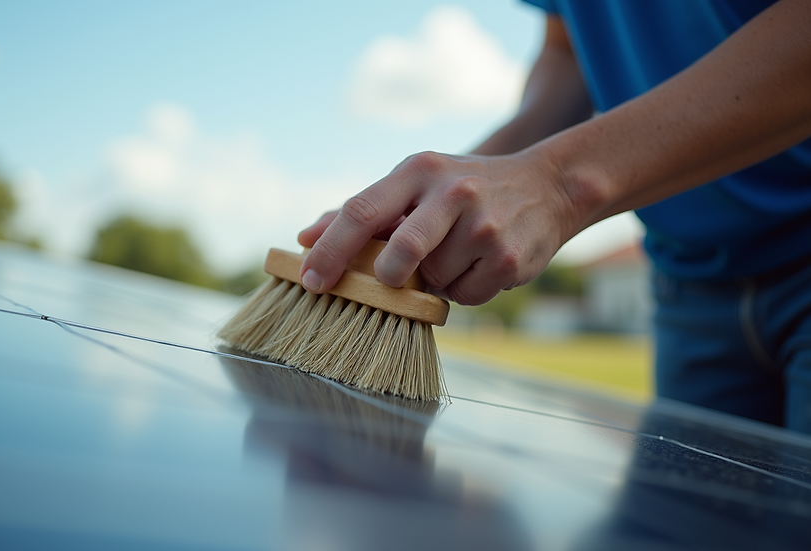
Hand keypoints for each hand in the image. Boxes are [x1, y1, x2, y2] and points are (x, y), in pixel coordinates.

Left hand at [298, 150, 583, 304]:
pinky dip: (461, 290)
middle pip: (400, 253)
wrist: (548, 187)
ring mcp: (484, 226)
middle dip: (388, 276)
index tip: (310, 280)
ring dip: (433, 282)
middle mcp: (452, 192)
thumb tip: (305, 237)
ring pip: (432, 281)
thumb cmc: (463, 189)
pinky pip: (463, 297)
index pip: (361, 210)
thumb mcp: (415, 184)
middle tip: (391, 278)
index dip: (330, 250)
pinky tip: (478, 264)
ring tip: (454, 254)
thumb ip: (364, 210)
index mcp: (418, 170)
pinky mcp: (507, 258)